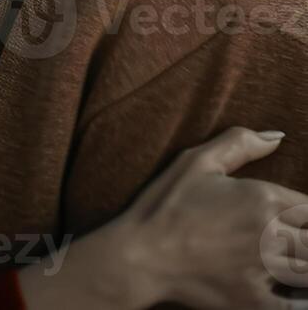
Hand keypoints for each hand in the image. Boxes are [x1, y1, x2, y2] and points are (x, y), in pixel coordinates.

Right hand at [19, 127, 307, 308]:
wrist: (138, 256)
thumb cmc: (164, 206)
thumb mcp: (195, 162)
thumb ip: (239, 143)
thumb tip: (277, 136)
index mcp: (263, 200)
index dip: (305, 213)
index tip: (295, 218)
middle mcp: (272, 236)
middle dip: (306, 237)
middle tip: (294, 239)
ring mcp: (267, 272)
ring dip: (303, 263)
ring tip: (291, 257)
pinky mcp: (257, 303)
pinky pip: (298, 304)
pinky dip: (300, 297)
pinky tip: (296, 291)